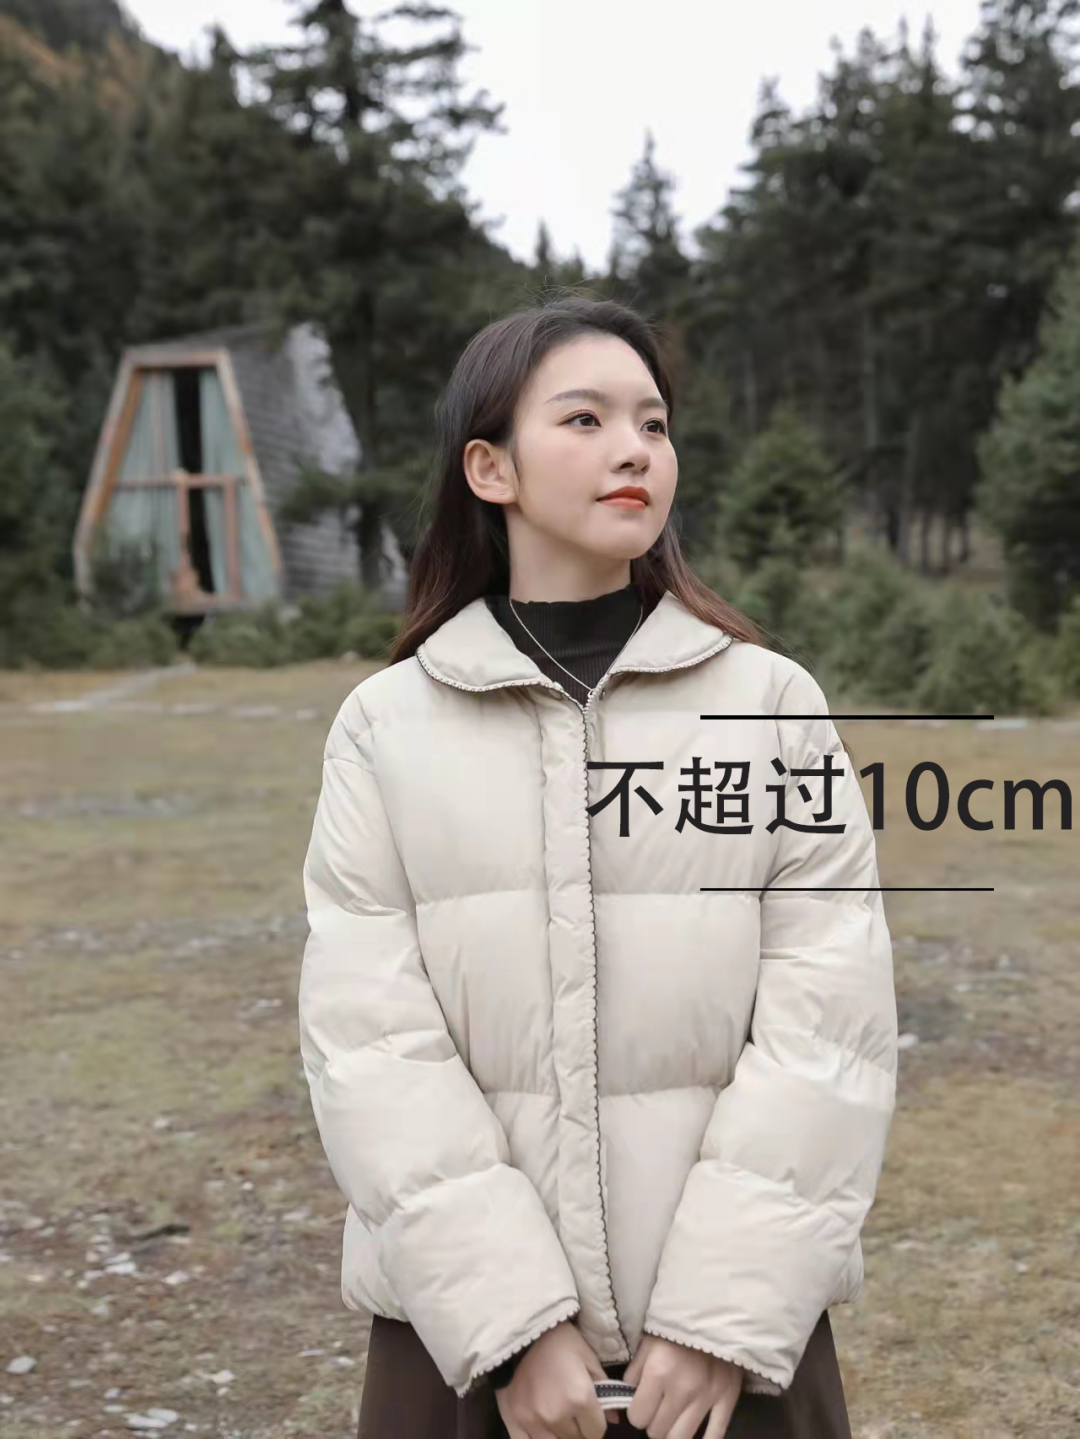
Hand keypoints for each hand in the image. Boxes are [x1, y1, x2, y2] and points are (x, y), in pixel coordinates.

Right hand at [495, 1319, 614, 1438]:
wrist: (524, 1332)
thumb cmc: (561, 1342)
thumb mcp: (589, 1359)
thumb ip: (605, 1391)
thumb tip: (614, 1420)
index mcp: (579, 1398)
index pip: (596, 1432)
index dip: (597, 1422)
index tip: (592, 1411)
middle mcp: (556, 1415)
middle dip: (579, 1428)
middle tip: (574, 1409)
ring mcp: (533, 1420)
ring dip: (560, 1433)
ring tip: (558, 1414)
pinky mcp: (514, 1420)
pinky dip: (537, 1437)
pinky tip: (541, 1424)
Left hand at [622, 1334, 740, 1438]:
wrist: (715, 1311)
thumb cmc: (676, 1326)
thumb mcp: (648, 1341)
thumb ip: (635, 1371)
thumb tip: (628, 1396)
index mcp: (658, 1372)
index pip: (638, 1417)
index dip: (636, 1413)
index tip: (640, 1405)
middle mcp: (682, 1390)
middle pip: (658, 1432)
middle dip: (653, 1423)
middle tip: (657, 1410)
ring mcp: (707, 1397)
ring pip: (681, 1438)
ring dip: (672, 1432)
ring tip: (673, 1420)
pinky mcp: (727, 1399)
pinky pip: (715, 1435)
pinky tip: (697, 1435)